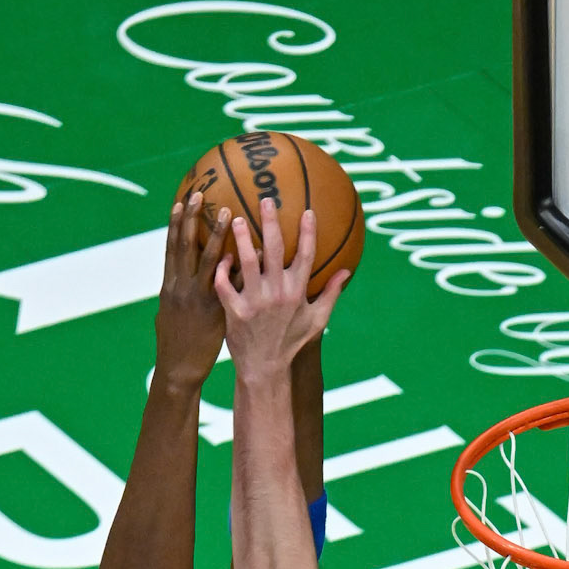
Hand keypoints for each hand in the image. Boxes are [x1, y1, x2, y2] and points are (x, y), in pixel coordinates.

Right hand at [154, 191, 231, 386]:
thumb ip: (175, 293)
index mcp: (169, 285)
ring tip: (228, 212)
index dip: (174, 224)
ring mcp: (198, 298)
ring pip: (207, 259)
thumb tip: (179, 279)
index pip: (171, 248)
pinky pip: (228, 284)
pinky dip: (236, 266)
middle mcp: (180, 287)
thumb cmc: (176, 344)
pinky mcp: (214, 311)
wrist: (179, 371)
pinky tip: (249, 250)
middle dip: (191, 219)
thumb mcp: (169, 315)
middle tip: (201, 193)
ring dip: (217, 234)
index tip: (181, 200)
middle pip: (185, 246)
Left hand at [215, 199, 345, 382]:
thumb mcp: (316, 321)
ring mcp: (255, 302)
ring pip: (247, 262)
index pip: (307, 256)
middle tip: (266, 199)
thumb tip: (347, 272)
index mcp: (297, 293)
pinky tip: (221, 255)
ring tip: (237, 219)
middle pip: (275, 250)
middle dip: (271, 222)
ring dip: (242, 238)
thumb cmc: (290, 343)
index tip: (307, 211)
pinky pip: (224, 284)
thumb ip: (331, 294)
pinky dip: (222, 269)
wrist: (264, 369)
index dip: (308, 233)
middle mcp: (277, 294)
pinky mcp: (234, 311)